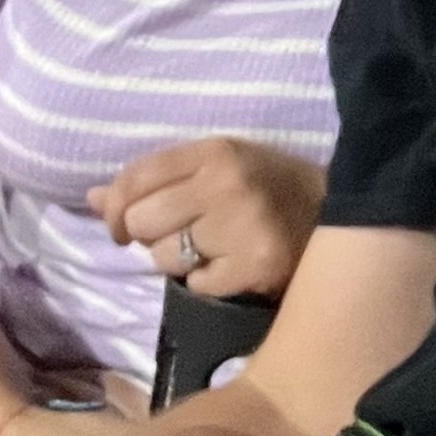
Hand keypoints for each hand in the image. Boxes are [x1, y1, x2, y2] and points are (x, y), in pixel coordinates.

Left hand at [88, 136, 323, 298]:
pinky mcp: (257, 266)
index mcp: (215, 150)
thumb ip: (156, 180)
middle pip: (141, 222)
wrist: (343, 214)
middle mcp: (226, 183)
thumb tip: (92, 200)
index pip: (135, 178)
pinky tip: (233, 266)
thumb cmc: (270, 188)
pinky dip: (209, 282)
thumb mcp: (217, 167)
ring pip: (164, 258)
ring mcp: (243, 226)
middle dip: (150, 236)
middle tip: (180, 236)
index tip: (119, 226)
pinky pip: (198, 285)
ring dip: (180, 261)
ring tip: (213, 250)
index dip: (115, 207)